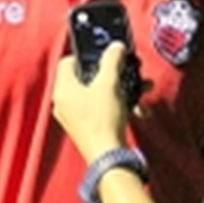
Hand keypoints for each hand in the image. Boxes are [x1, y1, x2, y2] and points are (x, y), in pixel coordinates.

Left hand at [53, 42, 130, 161]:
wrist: (108, 156)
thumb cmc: (103, 120)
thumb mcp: (110, 83)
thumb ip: (112, 60)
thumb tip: (116, 47)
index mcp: (63, 89)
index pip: (68, 61)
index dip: (86, 55)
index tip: (103, 55)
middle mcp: (64, 102)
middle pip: (86, 77)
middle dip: (112, 73)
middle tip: (125, 70)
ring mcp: (74, 117)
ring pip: (98, 94)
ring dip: (121, 89)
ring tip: (140, 89)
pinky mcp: (87, 128)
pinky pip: (102, 109)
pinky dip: (119, 105)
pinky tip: (137, 109)